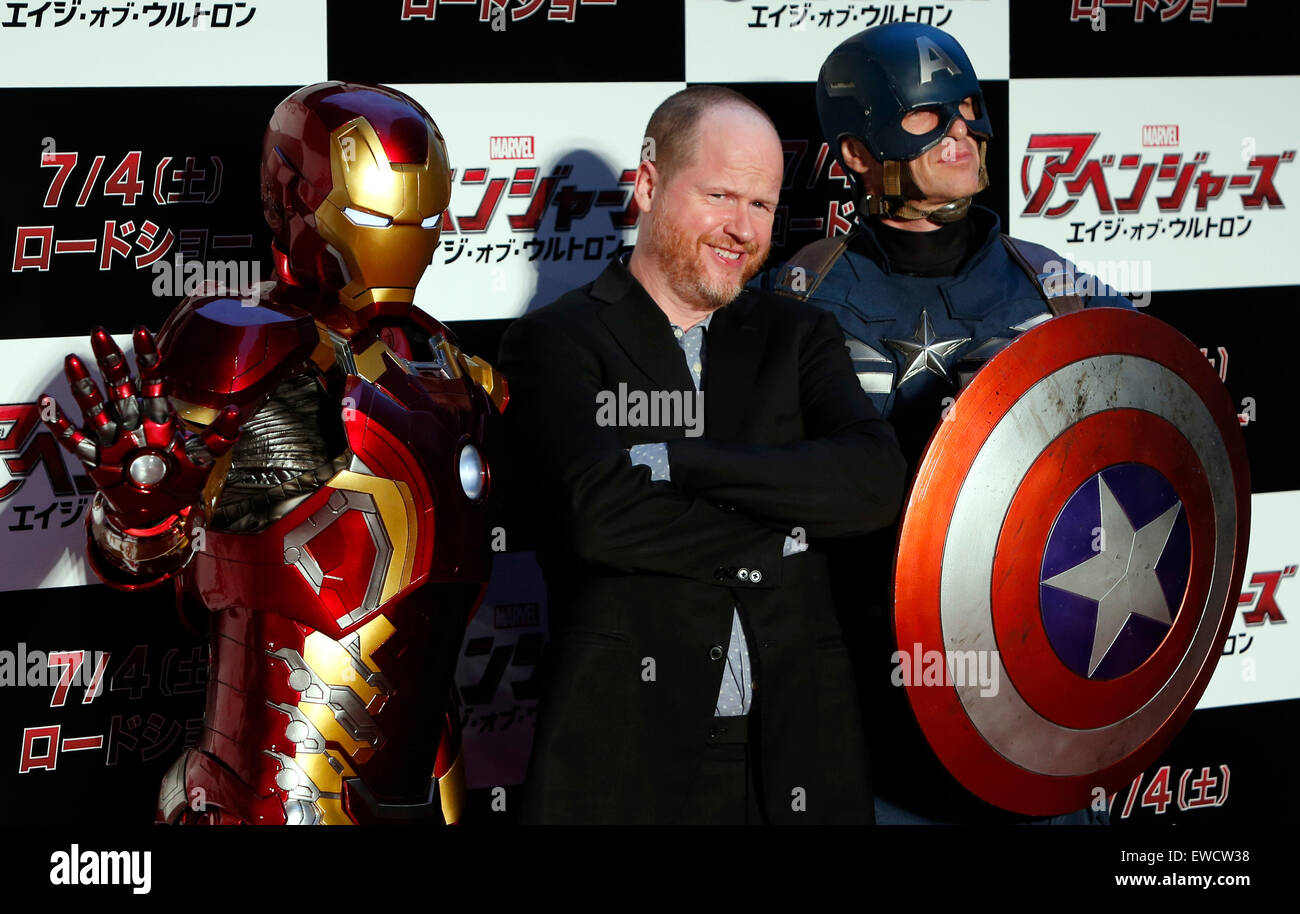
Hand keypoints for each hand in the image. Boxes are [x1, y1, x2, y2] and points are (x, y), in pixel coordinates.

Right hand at [41, 325, 239, 530]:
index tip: (140, 330)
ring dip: (84, 386)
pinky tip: (48, 404)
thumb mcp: (204, 458)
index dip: (146, 357)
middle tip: (99, 333)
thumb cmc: (180, 480)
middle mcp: (132, 422)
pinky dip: (61, 424)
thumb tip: (235, 411)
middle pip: (119, 386)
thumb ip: (219, 436)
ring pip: (95, 407)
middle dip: (109, 360)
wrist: (160, 513)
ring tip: (72, 362)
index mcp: (158, 417)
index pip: (151, 379)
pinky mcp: (96, 459)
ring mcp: (112, 438)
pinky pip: (74, 439)